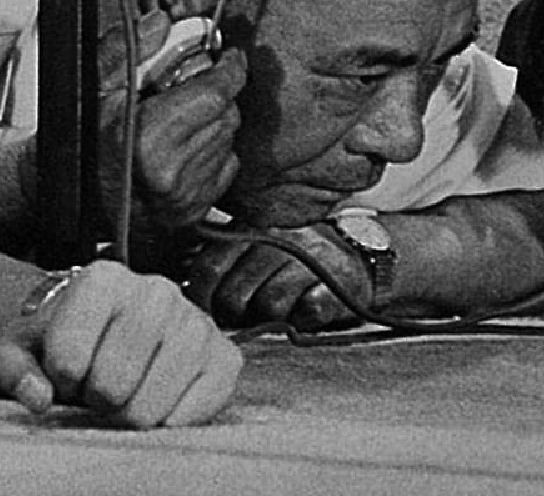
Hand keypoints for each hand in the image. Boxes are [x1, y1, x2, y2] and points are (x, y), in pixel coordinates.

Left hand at [0, 261, 241, 427]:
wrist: (116, 330)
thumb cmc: (67, 341)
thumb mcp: (23, 347)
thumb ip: (13, 368)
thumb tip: (38, 397)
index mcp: (104, 278)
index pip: (68, 358)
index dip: (59, 381)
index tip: (66, 371)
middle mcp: (157, 290)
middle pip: (112, 385)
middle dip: (96, 401)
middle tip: (98, 387)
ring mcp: (197, 321)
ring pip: (151, 406)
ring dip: (129, 416)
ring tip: (126, 393)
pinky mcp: (226, 356)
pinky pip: (194, 412)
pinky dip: (168, 422)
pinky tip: (158, 404)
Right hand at [97, 10, 247, 230]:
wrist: (74, 201)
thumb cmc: (82, 143)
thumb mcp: (94, 88)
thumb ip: (127, 51)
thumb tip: (161, 23)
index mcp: (147, 140)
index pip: (214, 93)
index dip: (229, 69)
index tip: (229, 57)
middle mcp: (171, 171)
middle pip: (227, 113)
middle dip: (217, 93)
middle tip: (192, 87)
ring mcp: (186, 194)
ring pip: (228, 139)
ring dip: (215, 121)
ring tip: (181, 119)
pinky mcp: (196, 210)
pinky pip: (226, 165)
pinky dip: (214, 150)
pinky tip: (186, 147)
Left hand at [182, 225, 365, 329]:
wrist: (357, 252)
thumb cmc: (293, 255)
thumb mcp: (255, 244)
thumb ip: (223, 260)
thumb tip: (186, 297)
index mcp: (251, 226)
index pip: (209, 266)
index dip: (199, 297)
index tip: (202, 312)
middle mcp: (278, 238)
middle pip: (235, 295)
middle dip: (234, 315)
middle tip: (245, 314)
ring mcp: (308, 260)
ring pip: (269, 306)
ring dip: (271, 317)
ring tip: (282, 305)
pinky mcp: (334, 284)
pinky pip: (303, 314)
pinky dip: (302, 318)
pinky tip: (307, 305)